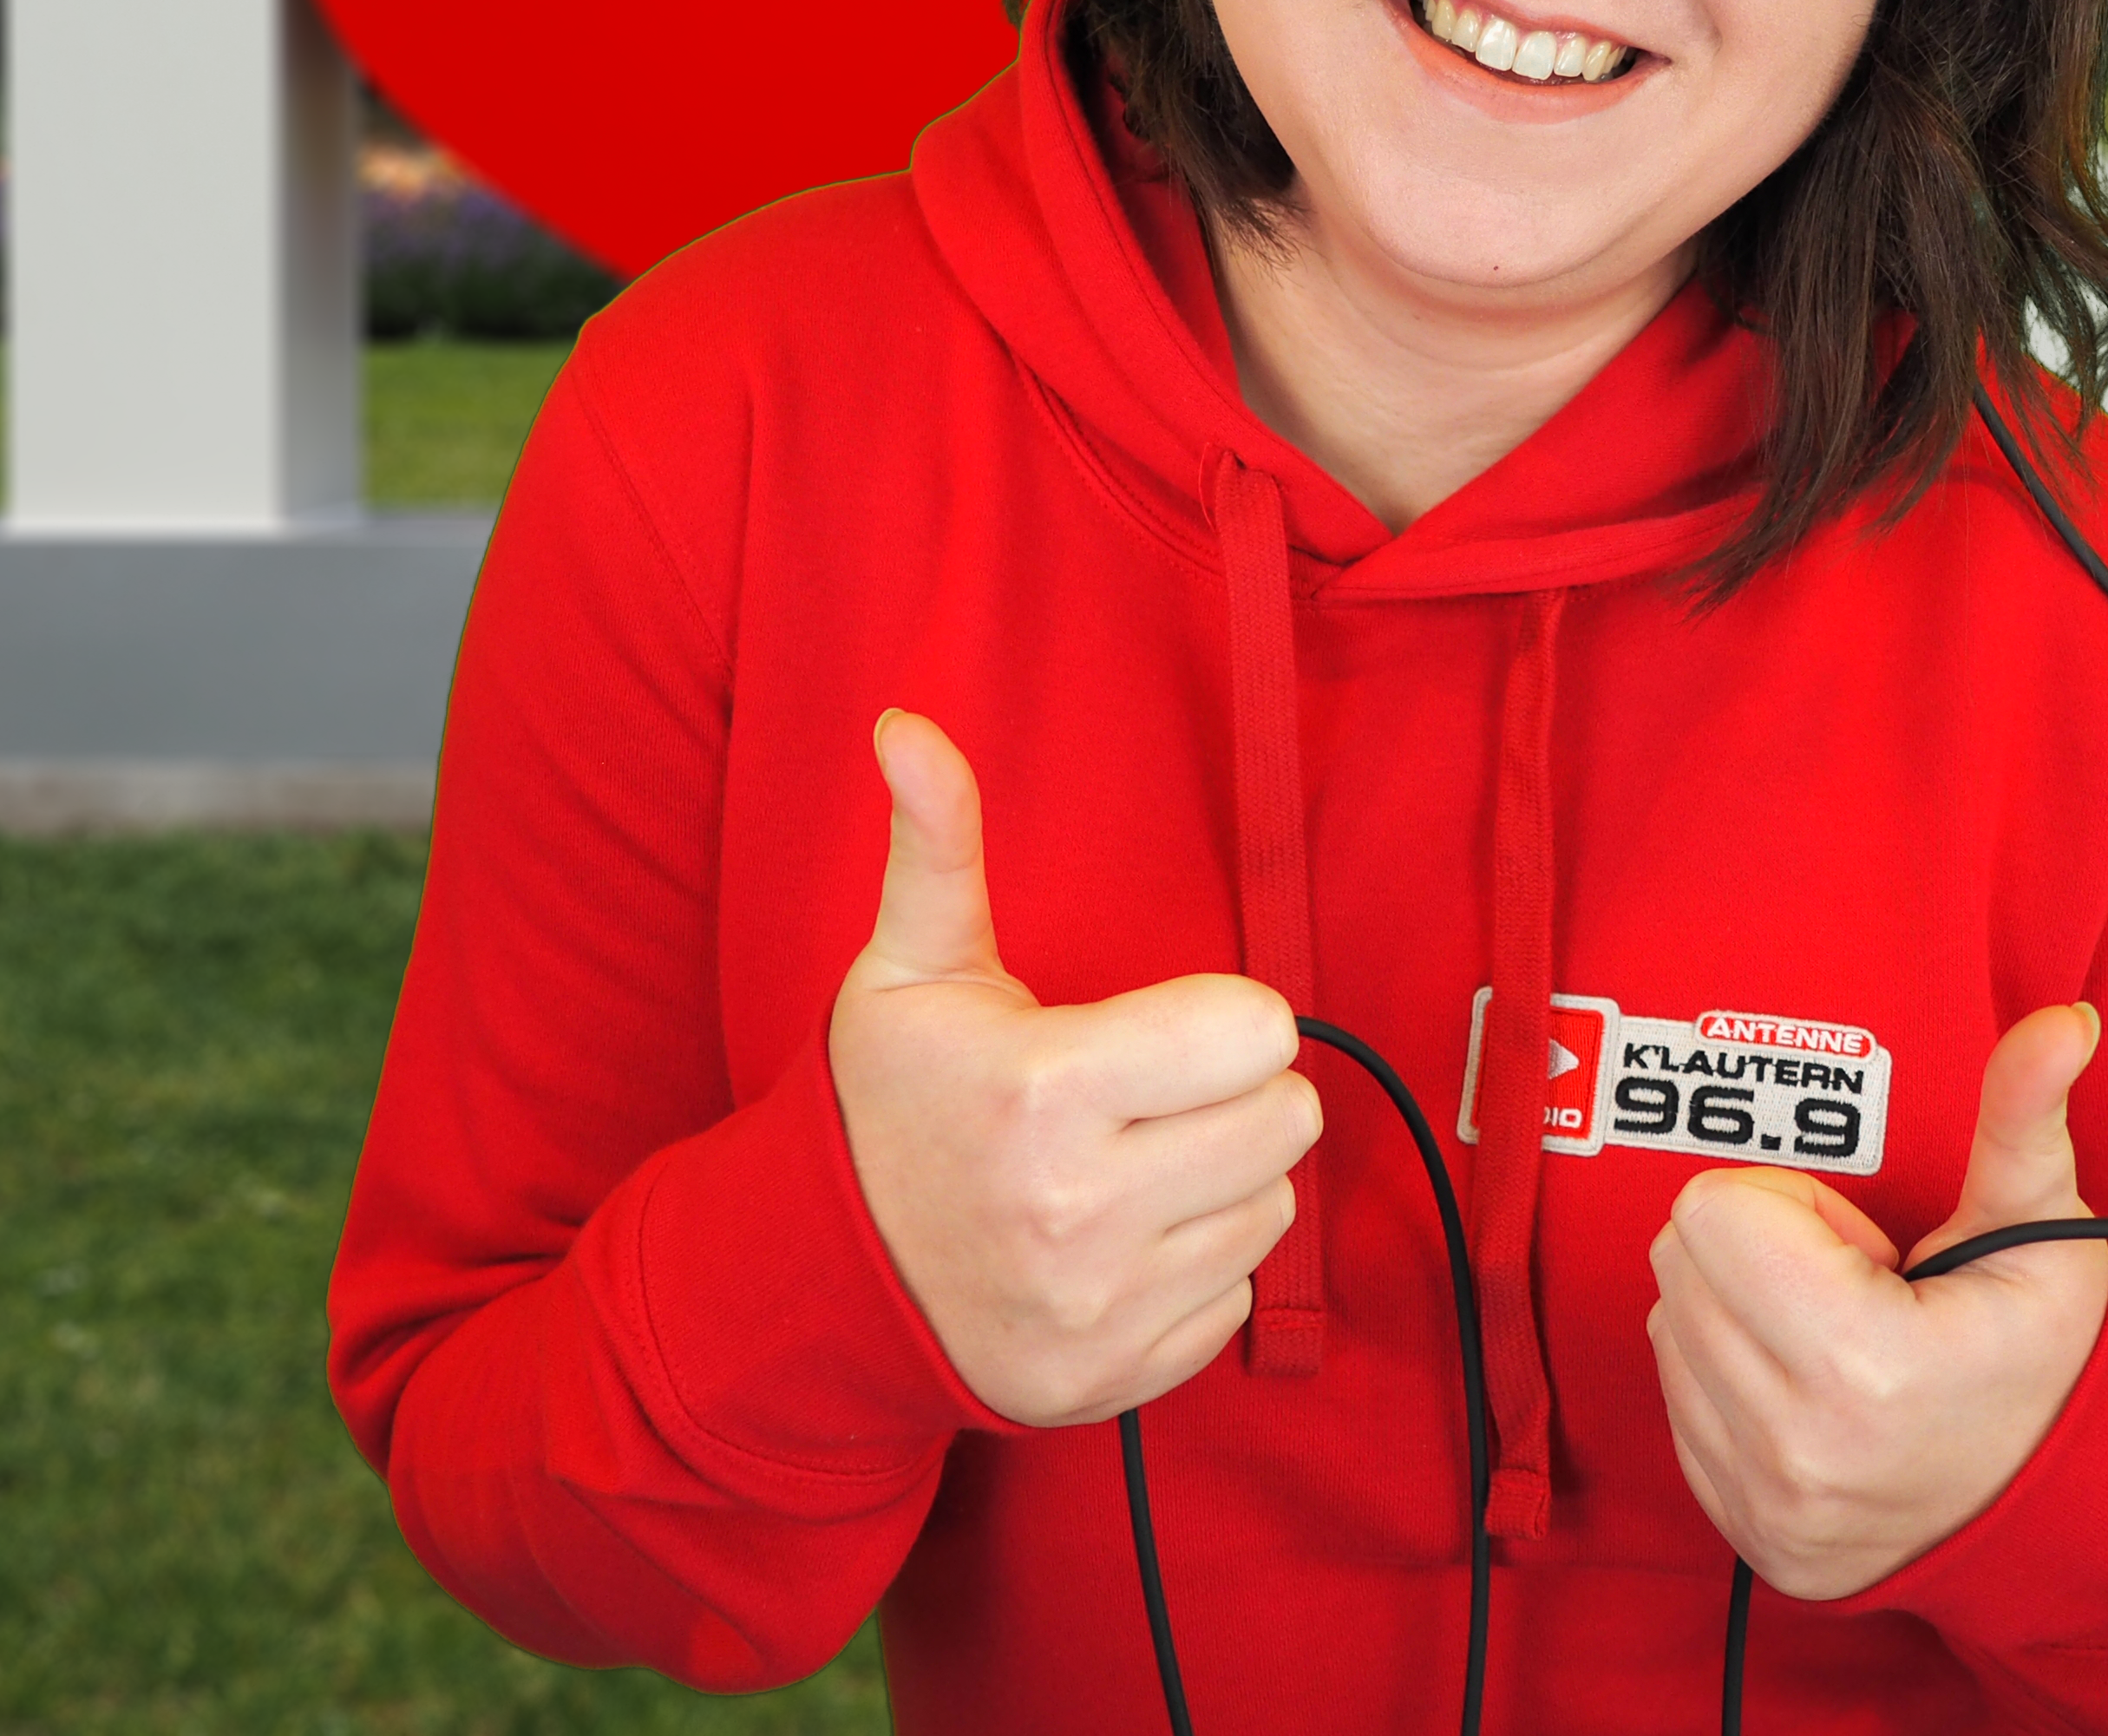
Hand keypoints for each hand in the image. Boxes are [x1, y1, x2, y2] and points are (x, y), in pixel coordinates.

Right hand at [826, 710, 1320, 1426]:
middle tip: (1154, 1096)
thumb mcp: (910, 966)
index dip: (1219, 1019)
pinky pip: (1237, 1298)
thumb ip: (938, 841)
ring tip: (1134, 1164)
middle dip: (1233, 1094)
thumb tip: (906, 724)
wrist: (820, 1279)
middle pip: (1287, 1119)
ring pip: (1274, 1209)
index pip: (1256, 1030)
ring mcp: (1097, 1310)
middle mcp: (1077, 1211)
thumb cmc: (888, 1102)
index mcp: (1043, 1091)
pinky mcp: (1116, 1382)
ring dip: (1222, 1181)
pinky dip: (1196, 1267)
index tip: (1160, 1030)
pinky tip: (1121, 1242)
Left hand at [1646, 1004, 2107, 1598]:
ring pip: (1668, 1327)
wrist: (2065, 1508)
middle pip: (1681, 1261)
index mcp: (1864, 1366)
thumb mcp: (2043, 1229)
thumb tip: (2064, 1021)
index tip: (1864, 1247)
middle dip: (1761, 1250)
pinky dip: (1730, 1380)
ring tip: (1841, 1341)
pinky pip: (1677, 1404)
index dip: (1793, 1205)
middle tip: (1855, 1288)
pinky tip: (1816, 1392)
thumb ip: (2023, 1114)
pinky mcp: (1747, 1536)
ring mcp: (1768, 1503)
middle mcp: (1800, 1449)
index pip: (1713, 1213)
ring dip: (1740, 1314)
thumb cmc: (2046, 1355)